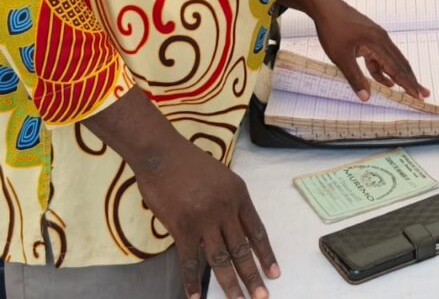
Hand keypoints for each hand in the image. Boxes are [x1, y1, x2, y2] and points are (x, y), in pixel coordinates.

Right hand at [134, 134, 277, 298]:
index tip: (274, 273)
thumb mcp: (221, 178)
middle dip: (253, 275)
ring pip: (221, 258)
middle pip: (242, 248)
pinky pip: (189, 261)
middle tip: (262, 297)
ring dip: (230, 284)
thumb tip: (234, 230)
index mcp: (239, 195)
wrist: (163, 154)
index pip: (257, 230)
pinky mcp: (182, 228)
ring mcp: (204, 219)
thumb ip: (229, 203)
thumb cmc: (190, 163)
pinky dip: (193, 281)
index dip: (266, 254)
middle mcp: (226, 209)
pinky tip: (196, 298)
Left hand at [306, 0, 429, 100]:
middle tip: (423, 94)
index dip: (408, 84)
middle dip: (411, 80)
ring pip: (391, 60)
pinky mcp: (370, 37)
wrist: (325, 7)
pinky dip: (383, 69)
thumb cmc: (332, 29)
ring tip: (407, 89)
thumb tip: (366, 97)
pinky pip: (381, 56)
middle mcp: (382, 39)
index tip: (419, 95)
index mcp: (378, 43)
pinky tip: (385, 80)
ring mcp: (377, 36)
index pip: (396, 68)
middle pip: (400, 63)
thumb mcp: (341, 57)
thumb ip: (355, 78)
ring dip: (398, 75)